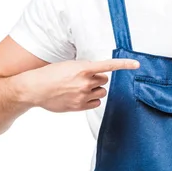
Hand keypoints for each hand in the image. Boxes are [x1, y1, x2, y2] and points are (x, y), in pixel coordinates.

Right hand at [16, 58, 139, 112]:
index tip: (137, 64)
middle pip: (104, 80)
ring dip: (95, 89)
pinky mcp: (79, 106)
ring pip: (101, 91)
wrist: (34, 88)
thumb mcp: (68, 65)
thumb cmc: (49, 74)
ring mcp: (83, 96)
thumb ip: (84, 68)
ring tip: (80, 87)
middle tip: (83, 78)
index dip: (124, 64)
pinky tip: (80, 96)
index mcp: (82, 68)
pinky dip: (92, 99)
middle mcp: (85, 82)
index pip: (108, 65)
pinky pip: (96, 102)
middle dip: (97, 78)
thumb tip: (96, 73)